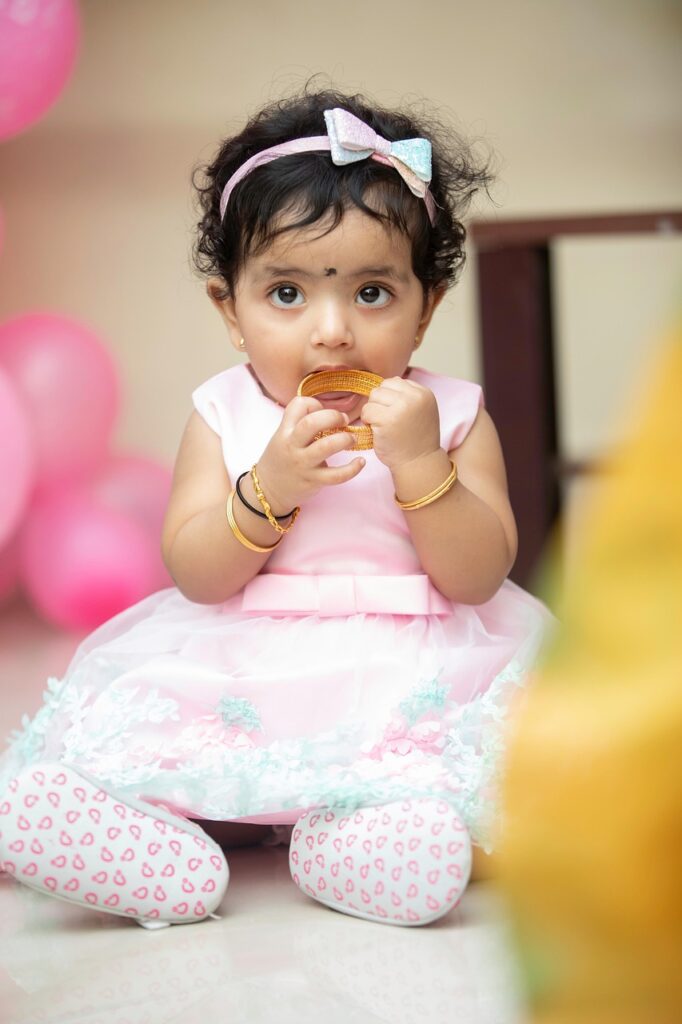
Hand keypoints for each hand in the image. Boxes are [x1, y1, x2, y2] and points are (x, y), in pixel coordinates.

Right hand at [254, 397, 364, 513]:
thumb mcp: (283, 436)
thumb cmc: (281, 459)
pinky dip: (352, 468)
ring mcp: (303, 464)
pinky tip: (360, 462)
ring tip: (352, 439)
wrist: (269, 490)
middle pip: (312, 423)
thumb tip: (329, 412)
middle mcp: (293, 445)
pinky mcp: (314, 481)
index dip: (314, 403)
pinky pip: (336, 475)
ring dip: (345, 439)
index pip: (297, 405)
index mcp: (285, 431)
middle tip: (343, 420)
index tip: (323, 411)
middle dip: (333, 416)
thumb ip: (300, 423)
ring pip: (327, 446)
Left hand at [360, 377, 440, 470]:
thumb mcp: (421, 411)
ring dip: (372, 410)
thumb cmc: (416, 439)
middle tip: (385, 419)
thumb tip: (386, 383)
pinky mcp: (386, 420)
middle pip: (382, 387)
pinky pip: (367, 411)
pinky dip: (367, 420)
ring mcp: (401, 408)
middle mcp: (414, 397)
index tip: (394, 413)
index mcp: (424, 393)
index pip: (395, 382)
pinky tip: (376, 430)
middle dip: (379, 403)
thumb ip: (408, 395)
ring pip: (373, 396)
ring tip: (381, 424)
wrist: (419, 462)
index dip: (389, 398)